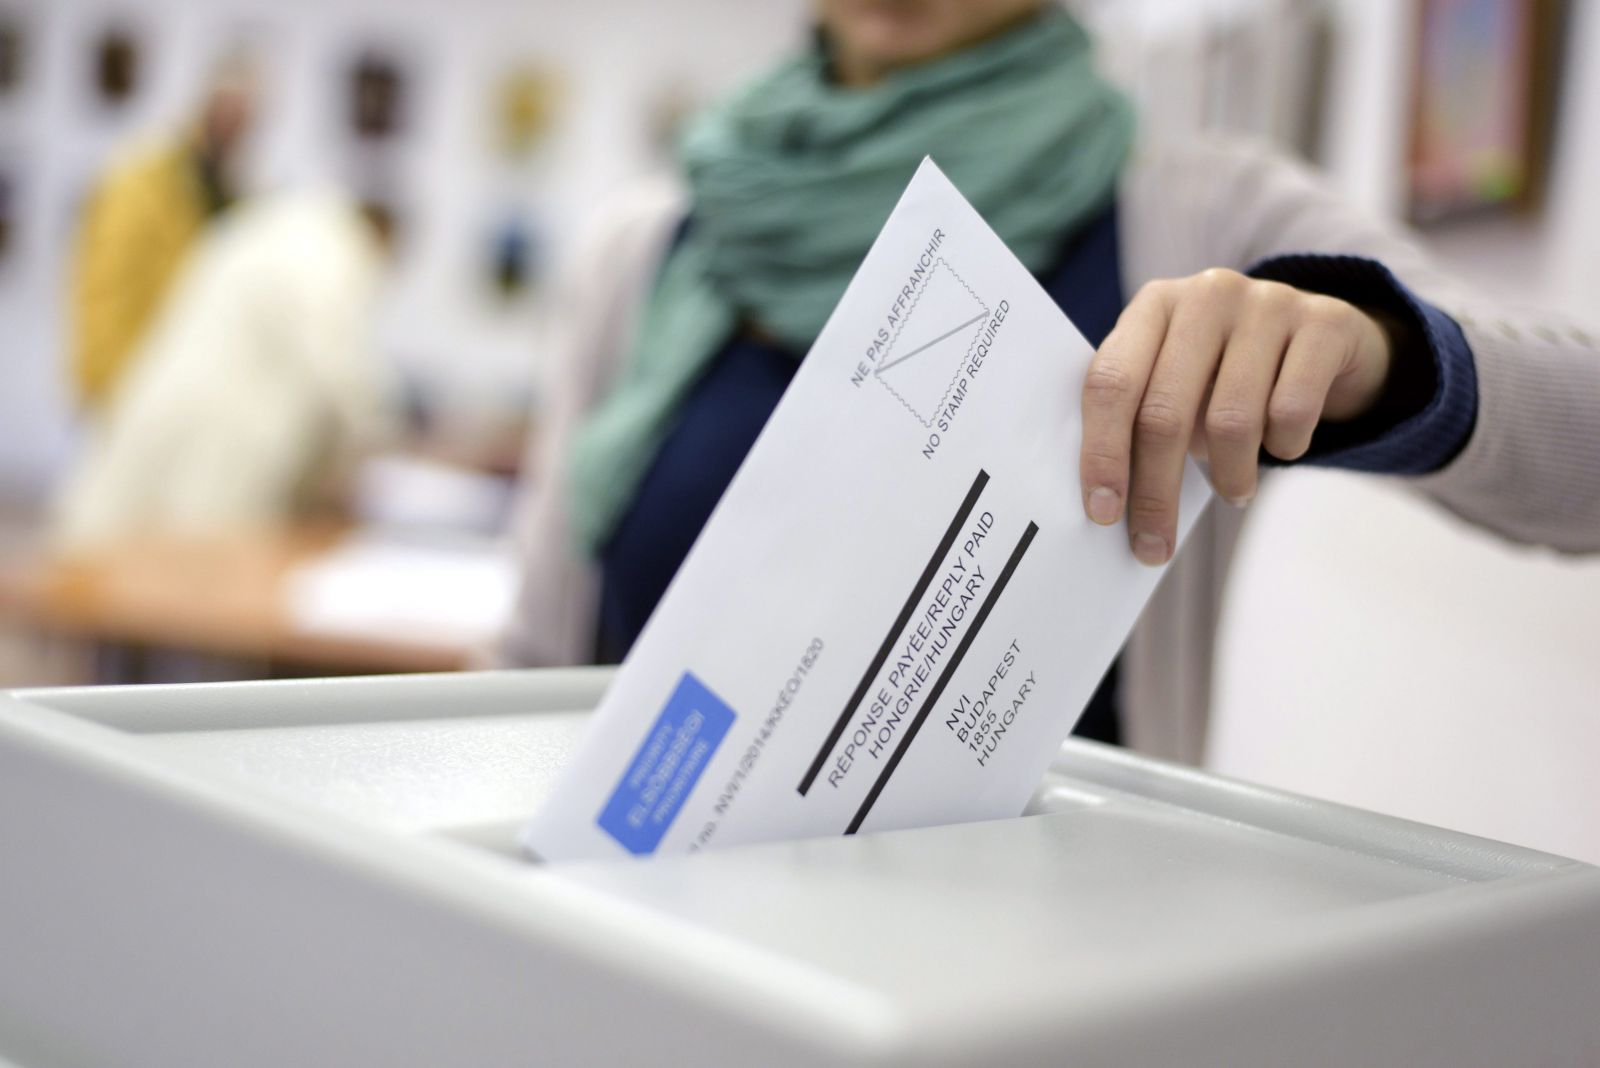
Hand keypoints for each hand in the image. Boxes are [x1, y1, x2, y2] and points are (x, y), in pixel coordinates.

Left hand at [1080, 268, 1392, 564]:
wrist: (1323, 334)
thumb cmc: (1228, 369)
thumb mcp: (1177, 379)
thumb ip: (1140, 416)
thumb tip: (1112, 502)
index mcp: (1154, 305)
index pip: (1110, 382)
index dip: (1102, 452)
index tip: (1103, 512)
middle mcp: (1205, 295)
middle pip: (1164, 412)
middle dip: (1155, 491)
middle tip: (1154, 543)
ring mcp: (1267, 303)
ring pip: (1230, 420)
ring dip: (1228, 476)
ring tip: (1233, 491)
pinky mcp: (1324, 323)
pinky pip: (1291, 412)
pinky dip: (1283, 448)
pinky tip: (1281, 449)